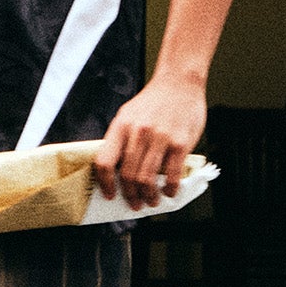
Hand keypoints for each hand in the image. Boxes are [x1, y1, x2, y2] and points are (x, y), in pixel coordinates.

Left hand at [94, 72, 206, 209]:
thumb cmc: (153, 101)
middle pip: (127, 175)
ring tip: (152, 201)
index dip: (105, 183)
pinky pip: (172, 175)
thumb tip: (115, 171)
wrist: (180, 82)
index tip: (109, 194)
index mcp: (121, 126)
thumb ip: (121, 140)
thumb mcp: (128, 115)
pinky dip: (169, 189)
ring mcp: (160, 138)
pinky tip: (169, 192)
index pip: (104, 162)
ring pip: (148, 179)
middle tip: (135, 204)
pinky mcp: (180, 143)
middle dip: (130, 196)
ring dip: (149, 197)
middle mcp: (139, 132)